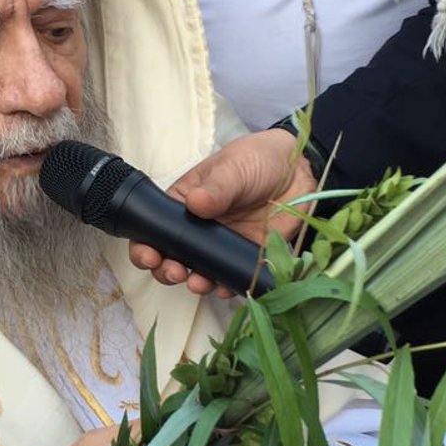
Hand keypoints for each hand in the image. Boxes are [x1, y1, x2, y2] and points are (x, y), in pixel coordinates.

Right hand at [129, 128, 315, 293]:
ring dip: (195, 282)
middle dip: (167, 270)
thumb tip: (195, 204)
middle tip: (175, 271)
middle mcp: (198, 229)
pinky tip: (225, 287)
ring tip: (198, 283)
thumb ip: (216, 187)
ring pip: (200, 272)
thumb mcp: (233, 167)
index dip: (146, 246)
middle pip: (171, 258)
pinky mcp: (245, 257)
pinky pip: (232, 277)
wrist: (299, 169)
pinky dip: (227, 286)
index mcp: (184, 204)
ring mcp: (221, 246)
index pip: (155, 229)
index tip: (149, 255)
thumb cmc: (257, 159)